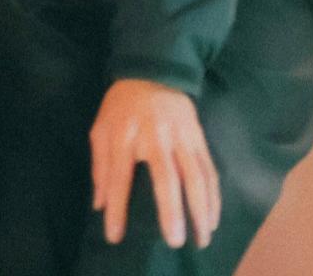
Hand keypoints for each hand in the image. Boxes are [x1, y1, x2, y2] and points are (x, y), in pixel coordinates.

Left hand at [89, 78, 220, 249]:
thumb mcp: (100, 129)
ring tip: (202, 238)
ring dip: (201, 209)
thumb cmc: (121, 106)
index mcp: (124, 135)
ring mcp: (181, 137)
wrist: (153, 72)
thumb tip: (98, 204)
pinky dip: (213, 196)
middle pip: (166, 177)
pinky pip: (209, 171)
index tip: (114, 235)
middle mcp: (155, 137)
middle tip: (174, 241)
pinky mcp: (199, 139)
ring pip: (195, 176)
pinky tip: (212, 218)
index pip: (118, 176)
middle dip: (171, 211)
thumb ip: (100, 167)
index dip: (116, 207)